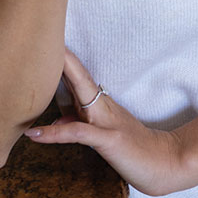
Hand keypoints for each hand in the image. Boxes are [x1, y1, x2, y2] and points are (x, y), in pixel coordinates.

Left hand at [24, 49, 188, 196]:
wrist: (162, 163)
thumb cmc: (132, 148)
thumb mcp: (102, 134)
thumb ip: (80, 124)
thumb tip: (58, 119)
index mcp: (100, 102)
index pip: (78, 74)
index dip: (62, 58)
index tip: (43, 41)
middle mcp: (102, 105)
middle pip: (79, 75)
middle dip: (61, 55)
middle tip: (40, 34)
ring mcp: (106, 121)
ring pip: (82, 93)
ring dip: (62, 78)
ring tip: (36, 70)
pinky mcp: (108, 139)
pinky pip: (79, 133)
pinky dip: (56, 132)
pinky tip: (35, 134)